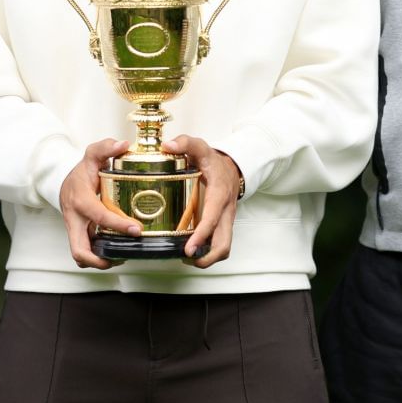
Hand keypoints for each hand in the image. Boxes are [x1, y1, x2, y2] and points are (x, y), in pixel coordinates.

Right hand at [59, 138, 139, 268]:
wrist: (64, 179)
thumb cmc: (81, 171)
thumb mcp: (92, 155)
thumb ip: (106, 147)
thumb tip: (123, 145)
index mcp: (80, 200)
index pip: (98, 216)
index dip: (118, 224)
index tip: (136, 230)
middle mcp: (74, 218)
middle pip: (79, 249)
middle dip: (99, 260)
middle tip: (122, 257)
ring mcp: (74, 228)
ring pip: (80, 254)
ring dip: (99, 261)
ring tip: (121, 257)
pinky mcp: (79, 234)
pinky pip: (86, 250)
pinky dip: (99, 255)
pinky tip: (116, 251)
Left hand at [163, 135, 241, 268]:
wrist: (233, 167)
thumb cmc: (214, 161)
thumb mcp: (200, 147)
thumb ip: (185, 143)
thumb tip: (168, 147)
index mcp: (219, 194)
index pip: (212, 219)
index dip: (201, 236)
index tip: (189, 249)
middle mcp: (225, 211)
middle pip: (224, 244)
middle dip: (208, 258)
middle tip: (187, 259)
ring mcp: (225, 220)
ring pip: (224, 247)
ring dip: (208, 259)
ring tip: (187, 259)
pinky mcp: (222, 225)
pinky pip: (218, 243)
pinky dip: (207, 252)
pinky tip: (191, 251)